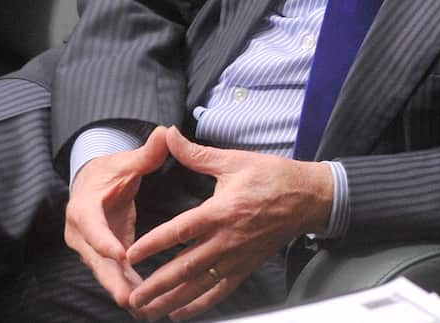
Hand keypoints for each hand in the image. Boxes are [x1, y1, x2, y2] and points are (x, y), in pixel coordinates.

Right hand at [63, 126, 170, 307]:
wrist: (91, 183)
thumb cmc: (108, 171)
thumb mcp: (125, 161)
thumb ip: (146, 153)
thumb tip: (166, 132)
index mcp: (83, 207)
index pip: (91, 225)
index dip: (103, 241)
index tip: (120, 254)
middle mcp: (81, 232)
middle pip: (96, 259)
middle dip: (112, 279)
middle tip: (129, 297)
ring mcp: (90, 247)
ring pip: (105, 272)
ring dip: (122, 289)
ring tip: (141, 308)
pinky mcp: (103, 256)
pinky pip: (115, 274)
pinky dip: (128, 287)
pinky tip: (144, 304)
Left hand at [126, 127, 333, 320]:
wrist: (309, 197)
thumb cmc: (273, 176)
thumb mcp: (234, 160)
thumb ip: (196, 154)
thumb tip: (169, 135)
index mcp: (221, 211)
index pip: (180, 231)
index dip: (154, 244)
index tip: (130, 254)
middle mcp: (227, 240)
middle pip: (185, 267)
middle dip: (156, 284)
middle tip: (132, 298)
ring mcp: (237, 258)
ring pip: (199, 285)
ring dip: (171, 300)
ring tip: (148, 311)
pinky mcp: (246, 267)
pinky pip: (220, 292)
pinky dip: (199, 305)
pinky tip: (180, 312)